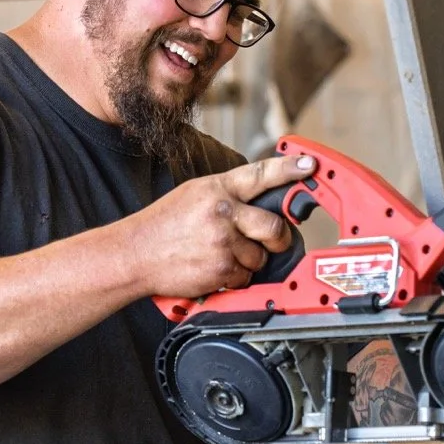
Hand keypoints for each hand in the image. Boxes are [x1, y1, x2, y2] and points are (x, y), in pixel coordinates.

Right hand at [130, 154, 316, 297]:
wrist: (135, 254)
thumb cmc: (164, 225)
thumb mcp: (194, 195)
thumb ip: (228, 195)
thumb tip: (260, 201)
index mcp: (217, 189)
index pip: (260, 174)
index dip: (289, 169)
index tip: (309, 165)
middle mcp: (223, 213)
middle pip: (273, 227)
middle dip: (278, 239)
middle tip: (272, 242)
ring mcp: (222, 242)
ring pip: (259, 257)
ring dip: (248, 261)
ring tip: (221, 255)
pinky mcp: (220, 269)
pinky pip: (245, 278)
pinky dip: (234, 278)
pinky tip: (214, 269)